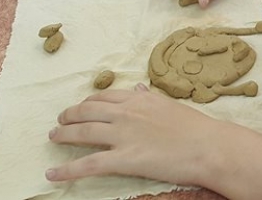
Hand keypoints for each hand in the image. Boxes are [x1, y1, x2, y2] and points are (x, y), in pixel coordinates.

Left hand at [47, 85, 224, 184]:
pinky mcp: (123, 159)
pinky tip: (52, 173)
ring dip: (63, 135)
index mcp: (139, 100)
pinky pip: (88, 165)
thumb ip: (150, 98)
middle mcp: (126, 114)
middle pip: (87, 111)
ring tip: (53, 137)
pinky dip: (67, 170)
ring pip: (82, 133)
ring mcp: (123, 136)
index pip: (104, 97)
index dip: (88, 102)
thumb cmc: (196, 128)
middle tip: (61, 121)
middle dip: (70, 115)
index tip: (82, 107)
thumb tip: (139, 88)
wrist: (208, 146)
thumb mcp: (171, 104)